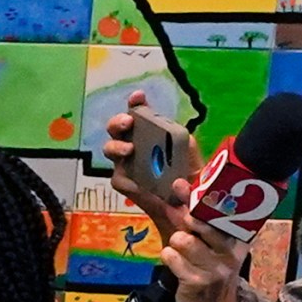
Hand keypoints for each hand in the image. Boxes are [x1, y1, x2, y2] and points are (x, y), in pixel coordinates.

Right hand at [100, 90, 175, 223]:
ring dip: (117, 146)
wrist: (184, 204)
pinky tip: (137, 182)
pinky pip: (119, 177)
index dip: (135, 102)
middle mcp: (134, 141)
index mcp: (150, 129)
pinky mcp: (124, 182)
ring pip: (110, 148)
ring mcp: (126, 162)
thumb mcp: (190, 154)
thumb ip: (184, 144)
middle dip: (119, 121)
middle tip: (129, 123)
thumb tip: (176, 154)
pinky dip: (126, 177)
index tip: (138, 96)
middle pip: (117, 126)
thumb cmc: (188, 173)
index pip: (138, 110)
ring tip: (129, 150)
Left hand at [156, 182, 245, 301]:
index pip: (223, 210)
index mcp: (237, 236)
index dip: (203, 196)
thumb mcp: (209, 242)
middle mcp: (230, 250)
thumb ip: (196, 216)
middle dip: (187, 217)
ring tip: (181, 250)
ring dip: (176, 242)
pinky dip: (169, 257)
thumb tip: (178, 185)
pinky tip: (176, 263)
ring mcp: (215, 267)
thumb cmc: (208, 269)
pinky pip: (171, 257)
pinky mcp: (197, 281)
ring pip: (183, 239)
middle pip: (203, 222)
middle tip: (184, 219)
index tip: (180, 184)